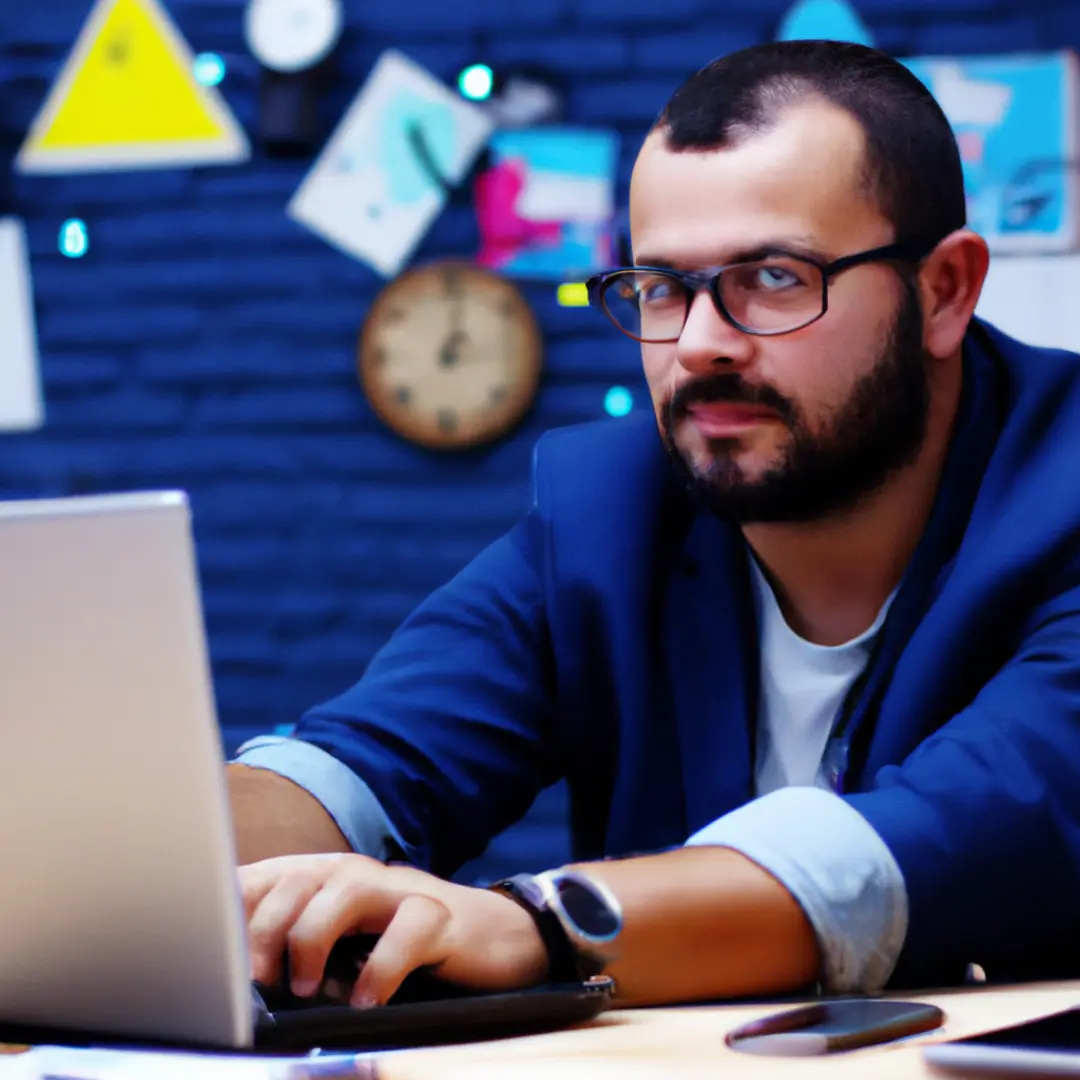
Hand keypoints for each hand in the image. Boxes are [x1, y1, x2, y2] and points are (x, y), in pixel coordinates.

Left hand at [239, 854, 547, 1007]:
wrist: (494, 936)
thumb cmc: (401, 945)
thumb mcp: (340, 944)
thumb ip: (291, 946)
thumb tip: (225, 981)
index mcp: (322, 879)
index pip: (261, 877)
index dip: (226, 909)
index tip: (203, 954)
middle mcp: (356, 875)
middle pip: (294, 881)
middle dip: (262, 931)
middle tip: (252, 983)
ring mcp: (399, 890)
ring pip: (344, 891)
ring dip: (313, 938)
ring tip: (308, 988)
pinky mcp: (440, 916)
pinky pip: (407, 931)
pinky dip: (381, 968)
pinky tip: (369, 1000)